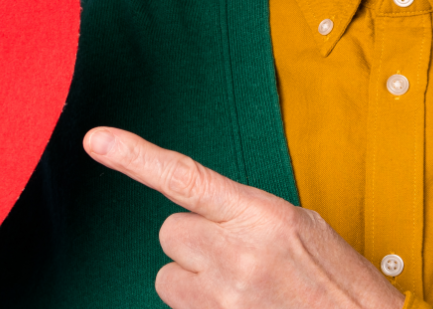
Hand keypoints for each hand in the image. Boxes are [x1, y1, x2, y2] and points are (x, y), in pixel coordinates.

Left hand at [84, 126, 406, 308]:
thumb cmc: (337, 280)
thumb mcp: (300, 227)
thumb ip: (245, 215)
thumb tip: (203, 215)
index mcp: (261, 215)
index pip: (185, 178)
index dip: (136, 157)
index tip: (95, 140)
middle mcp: (236, 254)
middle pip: (171, 233)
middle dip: (195, 243)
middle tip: (239, 257)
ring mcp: (224, 296)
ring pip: (169, 276)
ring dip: (196, 279)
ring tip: (244, 288)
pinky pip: (182, 307)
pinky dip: (204, 306)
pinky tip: (243, 305)